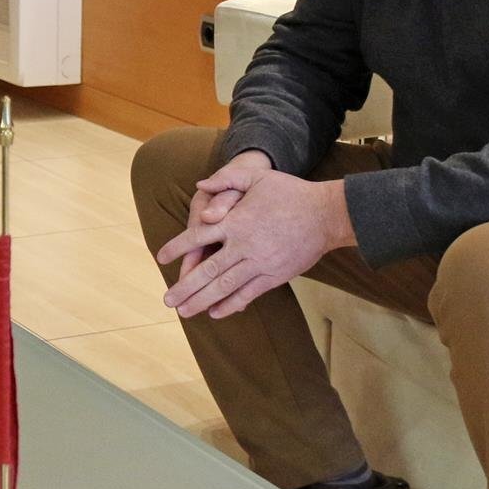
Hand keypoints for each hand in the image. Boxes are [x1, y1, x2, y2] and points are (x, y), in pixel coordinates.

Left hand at [157, 167, 355, 319]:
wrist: (326, 214)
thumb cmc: (290, 192)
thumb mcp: (257, 176)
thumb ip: (227, 178)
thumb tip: (199, 185)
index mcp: (235, 221)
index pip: (198, 236)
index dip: (178, 248)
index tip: (161, 257)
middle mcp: (243, 245)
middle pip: (206, 270)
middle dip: (185, 287)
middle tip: (167, 300)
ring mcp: (259, 263)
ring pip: (224, 287)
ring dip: (202, 301)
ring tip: (184, 312)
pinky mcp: (274, 275)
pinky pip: (248, 294)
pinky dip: (230, 304)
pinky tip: (216, 312)